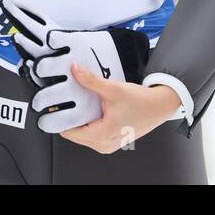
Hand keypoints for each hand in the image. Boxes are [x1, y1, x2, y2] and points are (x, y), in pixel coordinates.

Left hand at [58, 64, 183, 152]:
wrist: (159, 107)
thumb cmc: (142, 102)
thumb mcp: (113, 89)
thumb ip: (91, 80)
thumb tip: (74, 70)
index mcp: (102, 135)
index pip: (69, 131)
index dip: (60, 117)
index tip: (54, 104)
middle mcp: (103, 144)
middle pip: (74, 134)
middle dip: (69, 117)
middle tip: (65, 100)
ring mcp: (107, 145)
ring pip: (82, 135)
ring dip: (79, 120)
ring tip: (79, 103)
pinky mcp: (110, 141)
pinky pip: (91, 135)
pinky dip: (88, 123)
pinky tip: (90, 109)